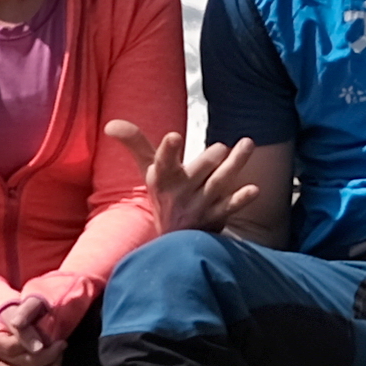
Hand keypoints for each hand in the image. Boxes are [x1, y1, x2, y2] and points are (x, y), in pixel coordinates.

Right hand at [111, 114, 285, 239]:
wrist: (174, 240)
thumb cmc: (163, 193)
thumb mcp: (148, 170)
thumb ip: (135, 143)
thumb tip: (111, 125)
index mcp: (162, 179)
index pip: (162, 163)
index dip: (168, 151)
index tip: (174, 137)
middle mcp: (180, 193)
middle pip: (197, 172)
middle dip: (209, 160)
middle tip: (221, 147)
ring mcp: (199, 206)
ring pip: (218, 184)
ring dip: (234, 165)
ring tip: (247, 144)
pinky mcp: (216, 217)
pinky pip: (229, 208)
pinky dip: (241, 199)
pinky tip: (254, 189)